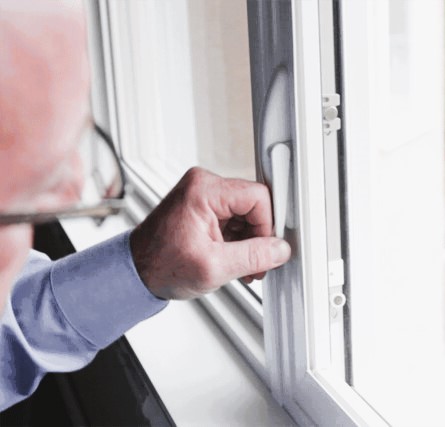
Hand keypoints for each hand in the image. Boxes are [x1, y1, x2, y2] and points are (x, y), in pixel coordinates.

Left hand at [130, 167, 290, 299]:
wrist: (136, 273)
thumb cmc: (160, 267)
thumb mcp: (213, 267)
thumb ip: (253, 256)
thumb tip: (279, 249)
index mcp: (203, 190)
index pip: (257, 197)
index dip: (267, 226)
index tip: (267, 249)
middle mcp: (203, 185)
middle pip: (253, 205)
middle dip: (258, 237)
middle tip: (254, 263)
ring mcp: (203, 195)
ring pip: (246, 214)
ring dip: (248, 241)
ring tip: (240, 265)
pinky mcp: (203, 206)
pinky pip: (235, 218)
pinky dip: (238, 240)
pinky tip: (231, 258)